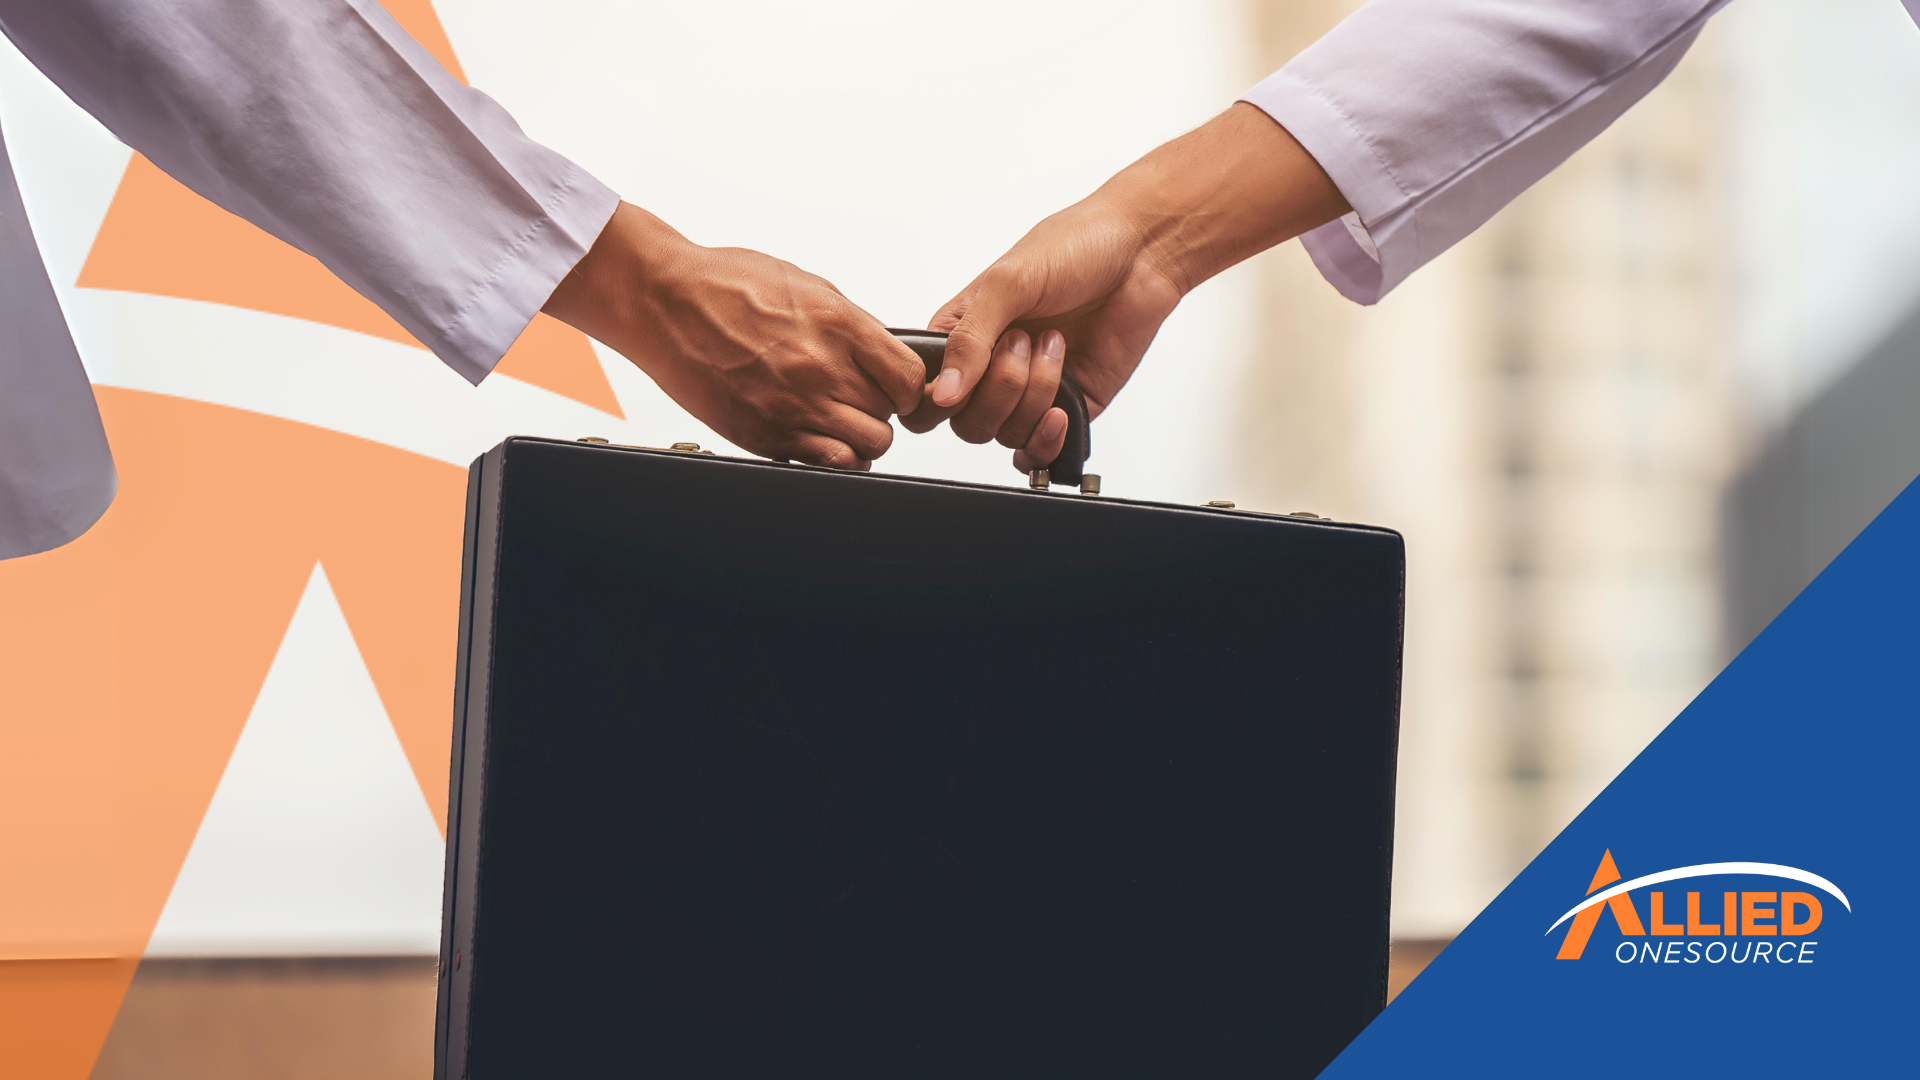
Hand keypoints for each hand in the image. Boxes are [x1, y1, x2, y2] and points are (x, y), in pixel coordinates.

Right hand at [543, 202, 924, 468]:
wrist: (663, 300)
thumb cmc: (726, 283)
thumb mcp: (805, 286)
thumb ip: (850, 324)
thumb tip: (882, 354)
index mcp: (837, 325)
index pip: (908, 378)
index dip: (907, 388)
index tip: (895, 388)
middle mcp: (821, 369)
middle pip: (888, 416)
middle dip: (879, 410)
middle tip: (857, 400)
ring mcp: (793, 407)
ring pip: (867, 448)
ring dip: (859, 438)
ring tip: (837, 422)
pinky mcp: (765, 435)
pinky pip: (826, 465)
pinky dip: (830, 458)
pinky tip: (815, 439)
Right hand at [902, 206, 1181, 469]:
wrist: (1142, 252)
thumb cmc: (1074, 247)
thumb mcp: (1008, 282)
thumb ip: (970, 340)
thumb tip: (943, 394)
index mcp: (963, 334)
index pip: (925, 392)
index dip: (937, 396)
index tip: (964, 374)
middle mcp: (990, 367)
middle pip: (966, 423)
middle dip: (999, 388)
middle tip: (1024, 340)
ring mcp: (1029, 390)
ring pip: (1004, 435)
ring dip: (1033, 395)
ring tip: (1056, 345)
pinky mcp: (1069, 407)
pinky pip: (1039, 451)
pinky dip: (1045, 440)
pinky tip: (1060, 410)